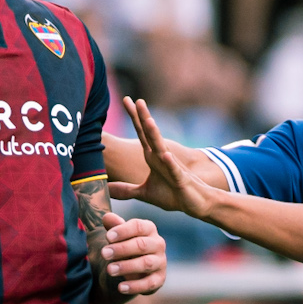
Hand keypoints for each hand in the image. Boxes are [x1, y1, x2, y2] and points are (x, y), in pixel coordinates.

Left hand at [96, 213, 166, 297]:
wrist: (136, 267)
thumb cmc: (126, 245)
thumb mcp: (119, 235)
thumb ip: (114, 226)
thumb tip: (107, 217)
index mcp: (149, 229)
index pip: (138, 226)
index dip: (123, 231)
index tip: (108, 237)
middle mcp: (158, 244)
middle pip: (141, 245)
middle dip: (121, 249)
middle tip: (104, 253)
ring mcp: (161, 262)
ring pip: (146, 264)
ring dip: (127, 267)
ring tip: (109, 270)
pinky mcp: (159, 279)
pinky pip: (149, 283)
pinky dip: (135, 286)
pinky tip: (120, 287)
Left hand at [112, 98, 216, 219]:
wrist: (195, 203)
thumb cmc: (172, 195)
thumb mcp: (145, 193)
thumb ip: (125, 190)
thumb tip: (107, 188)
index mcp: (152, 157)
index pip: (142, 134)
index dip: (134, 117)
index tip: (126, 100)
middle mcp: (161, 157)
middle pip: (151, 135)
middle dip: (144, 117)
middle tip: (138, 101)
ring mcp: (171, 166)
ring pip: (162, 148)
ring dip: (155, 135)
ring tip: (148, 121)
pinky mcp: (180, 179)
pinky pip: (174, 170)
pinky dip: (170, 163)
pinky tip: (165, 155)